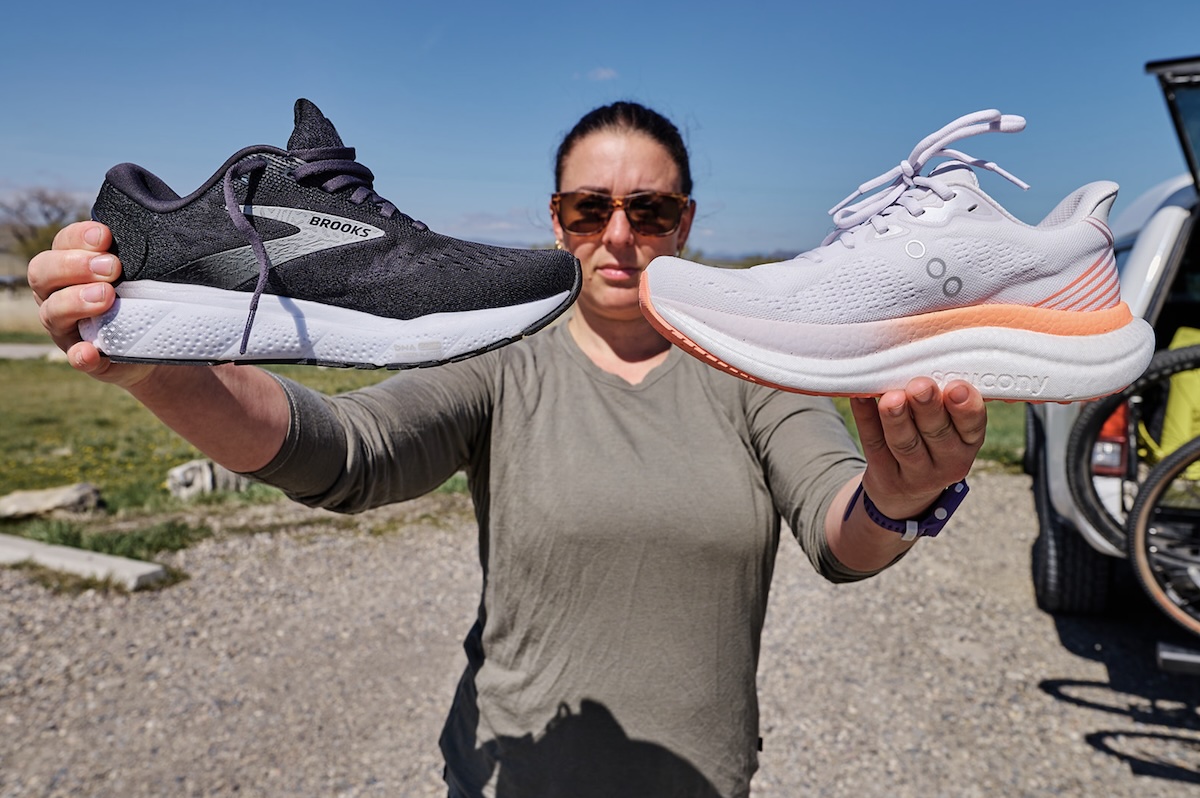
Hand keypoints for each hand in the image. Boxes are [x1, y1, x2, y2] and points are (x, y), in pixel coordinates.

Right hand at [27, 221, 155, 388]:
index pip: (61, 244)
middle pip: (43, 273)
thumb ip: (134, 255)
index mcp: (69, 267)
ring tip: (106, 297)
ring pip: (52, 312)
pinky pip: (75, 357)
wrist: (153, 340)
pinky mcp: (84, 357)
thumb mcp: (137, 272)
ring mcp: (66, 328)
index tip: (105, 236)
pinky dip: (81, 355)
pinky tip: (90, 351)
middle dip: (75, 266)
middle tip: (111, 267)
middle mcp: (58, 294)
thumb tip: (150, 234)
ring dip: (76, 302)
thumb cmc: (139, 295)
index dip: (78, 237)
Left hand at [849, 377, 985, 519]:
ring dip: (897, 419)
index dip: (966, 408)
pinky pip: (873, 444)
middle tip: (920, 385)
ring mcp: (915, 473)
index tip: (956, 387)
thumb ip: (944, 398)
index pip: (973, 426)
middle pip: (937, 434)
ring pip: (904, 444)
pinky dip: (865, 419)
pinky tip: (859, 397)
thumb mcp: (950, 425)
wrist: (906, 490)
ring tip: (891, 397)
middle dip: (928, 408)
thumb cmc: (932, 440)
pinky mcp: (884, 475)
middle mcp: (948, 461)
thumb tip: (924, 356)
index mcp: (968, 442)